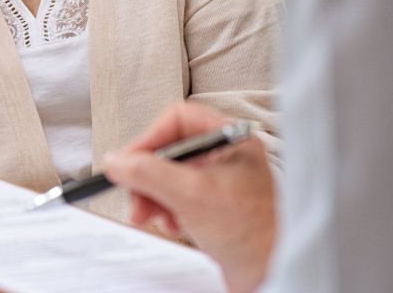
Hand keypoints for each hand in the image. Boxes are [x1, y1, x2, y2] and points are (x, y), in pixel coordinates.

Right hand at [104, 102, 275, 292]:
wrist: (276, 272)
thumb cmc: (253, 234)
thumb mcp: (189, 195)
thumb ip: (146, 173)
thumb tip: (117, 160)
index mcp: (230, 139)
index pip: (177, 120)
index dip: (149, 139)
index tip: (128, 162)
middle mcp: (227, 155)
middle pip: (170, 150)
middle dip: (147, 175)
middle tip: (134, 195)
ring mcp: (222, 182)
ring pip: (171, 176)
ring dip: (154, 196)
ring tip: (149, 215)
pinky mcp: (216, 207)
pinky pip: (180, 198)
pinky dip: (168, 210)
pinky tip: (173, 225)